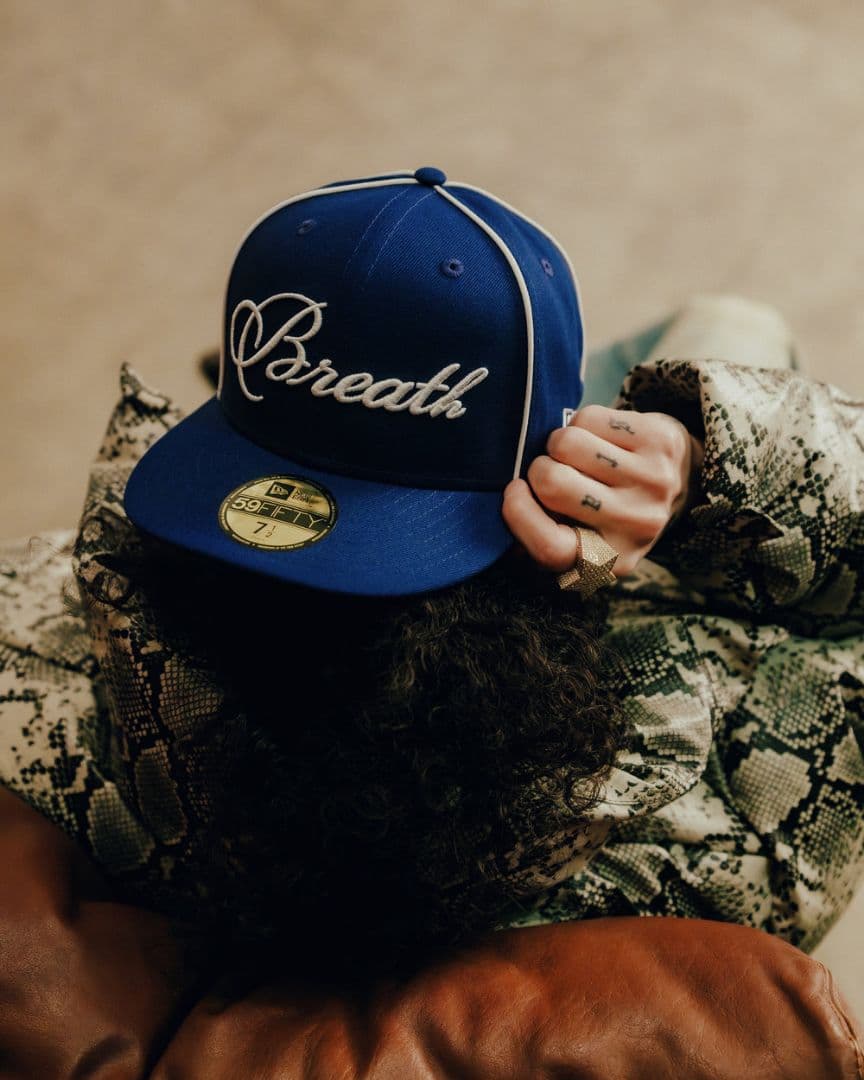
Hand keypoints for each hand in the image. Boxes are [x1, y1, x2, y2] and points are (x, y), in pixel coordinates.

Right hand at [503, 405, 703, 576]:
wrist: (676, 482)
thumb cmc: (604, 511)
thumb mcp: (574, 539)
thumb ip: (539, 531)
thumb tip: (504, 505)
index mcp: (608, 561)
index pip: (549, 547)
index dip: (519, 515)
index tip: (513, 491)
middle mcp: (637, 525)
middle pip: (553, 483)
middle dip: (539, 469)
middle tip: (551, 471)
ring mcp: (653, 482)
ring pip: (568, 443)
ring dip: (559, 443)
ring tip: (575, 455)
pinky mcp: (659, 442)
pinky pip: (589, 418)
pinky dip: (582, 424)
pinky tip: (599, 439)